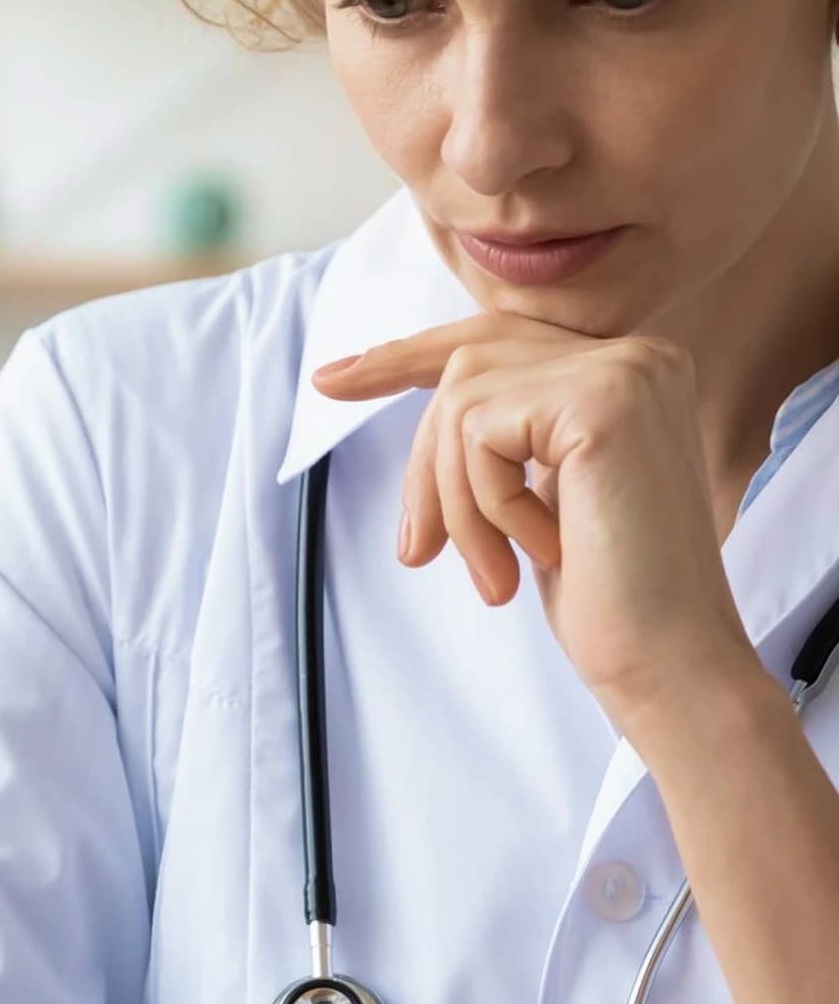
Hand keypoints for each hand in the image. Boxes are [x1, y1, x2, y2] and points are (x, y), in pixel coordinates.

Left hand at [312, 313, 753, 734]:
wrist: (671, 663)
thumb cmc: (613, 603)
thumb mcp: (541, 505)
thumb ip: (506, 446)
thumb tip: (429, 433)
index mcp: (628, 374)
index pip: (496, 340)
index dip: (406, 357)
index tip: (331, 381)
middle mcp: (636, 356)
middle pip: (468, 364)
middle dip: (424, 461)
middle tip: (414, 552)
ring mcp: (623, 371)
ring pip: (462, 404)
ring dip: (457, 505)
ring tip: (494, 576)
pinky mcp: (601, 402)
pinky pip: (480, 435)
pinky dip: (486, 507)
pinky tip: (542, 553)